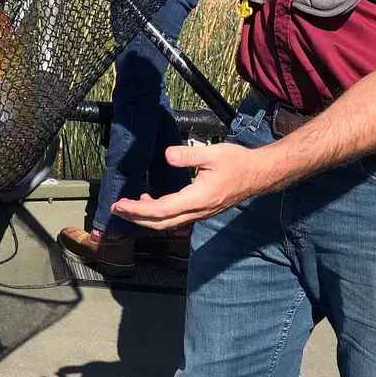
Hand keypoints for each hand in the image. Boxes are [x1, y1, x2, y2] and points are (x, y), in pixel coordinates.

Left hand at [111, 141, 279, 229]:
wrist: (259, 174)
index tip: (120, 204)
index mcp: (197, 199)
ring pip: (167, 222)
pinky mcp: (202, 210)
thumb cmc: (237, 162)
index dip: (137, 210)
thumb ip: (188, 156)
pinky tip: (151, 200)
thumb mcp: (212, 154)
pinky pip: (175, 217)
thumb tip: (167, 154)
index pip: (160, 210)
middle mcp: (197, 211)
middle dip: (135, 218)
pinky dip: (158, 214)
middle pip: (160, 222)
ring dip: (146, 217)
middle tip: (116, 209)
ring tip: (128, 206)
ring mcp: (200, 213)